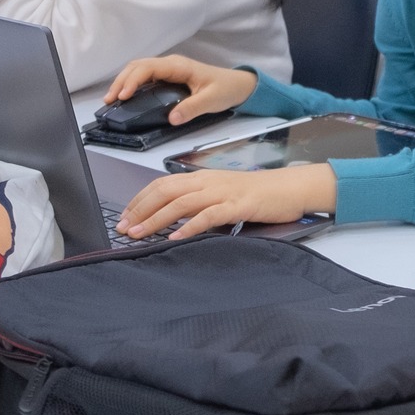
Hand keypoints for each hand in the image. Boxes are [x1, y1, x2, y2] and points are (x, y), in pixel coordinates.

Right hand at [103, 56, 257, 124]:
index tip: (122, 96)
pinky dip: (132, 84)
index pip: (148, 68)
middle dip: (121, 81)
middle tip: (109, 100)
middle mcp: (170, 64)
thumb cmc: (226, 89)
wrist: (238, 85)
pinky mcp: (168, 77)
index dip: (133, 81)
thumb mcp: (212, 100)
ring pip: (139, 69)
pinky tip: (126, 97)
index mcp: (178, 66)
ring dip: (124, 81)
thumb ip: (192, 108)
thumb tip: (171, 118)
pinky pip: (145, 76)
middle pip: (138, 66)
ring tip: (111, 99)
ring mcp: (168, 69)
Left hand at [116, 164, 337, 240]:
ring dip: (156, 219)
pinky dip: (190, 226)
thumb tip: (175, 217)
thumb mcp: (224, 193)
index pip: (163, 184)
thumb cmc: (259, 193)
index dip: (140, 199)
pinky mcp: (238, 205)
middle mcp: (208, 182)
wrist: (291, 187)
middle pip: (165, 191)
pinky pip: (209, 215)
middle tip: (123, 227)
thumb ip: (201, 202)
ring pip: (181, 202)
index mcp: (203, 178)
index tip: (125, 216)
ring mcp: (223, 192)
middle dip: (140, 210)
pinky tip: (176, 237)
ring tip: (138, 233)